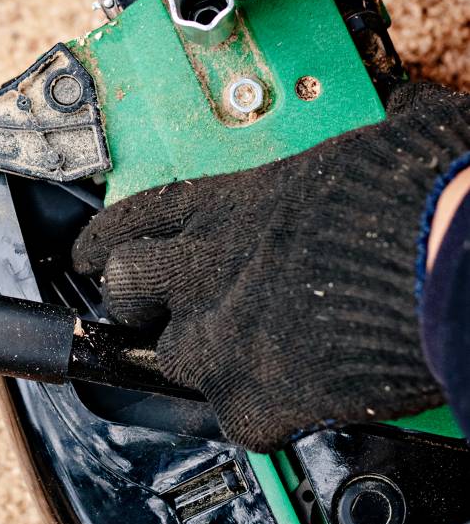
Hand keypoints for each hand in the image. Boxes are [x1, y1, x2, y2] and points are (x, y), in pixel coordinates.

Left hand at [73, 82, 469, 450]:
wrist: (450, 262)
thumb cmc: (417, 195)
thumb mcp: (372, 142)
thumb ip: (362, 134)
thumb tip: (403, 106)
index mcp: (233, 200)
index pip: (136, 217)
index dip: (105, 237)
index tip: (89, 253)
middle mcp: (211, 264)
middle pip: (124, 287)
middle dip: (135, 298)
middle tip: (156, 306)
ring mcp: (223, 335)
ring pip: (168, 357)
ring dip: (200, 357)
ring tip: (240, 355)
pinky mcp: (255, 400)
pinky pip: (233, 417)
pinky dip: (260, 411)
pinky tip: (291, 396)